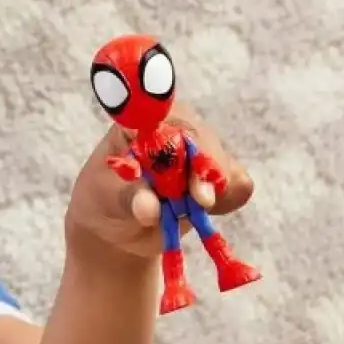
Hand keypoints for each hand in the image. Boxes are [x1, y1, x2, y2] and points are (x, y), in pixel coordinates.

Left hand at [68, 102, 254, 258]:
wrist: (116, 225)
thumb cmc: (104, 199)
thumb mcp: (106, 197)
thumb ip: (129, 198)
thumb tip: (149, 208)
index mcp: (141, 120)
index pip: (169, 118)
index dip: (184, 141)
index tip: (188, 171)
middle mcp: (175, 127)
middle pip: (204, 140)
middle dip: (205, 172)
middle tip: (201, 201)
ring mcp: (198, 150)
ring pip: (225, 164)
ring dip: (214, 191)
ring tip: (186, 209)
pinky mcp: (216, 175)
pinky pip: (239, 184)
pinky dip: (227, 200)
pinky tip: (201, 210)